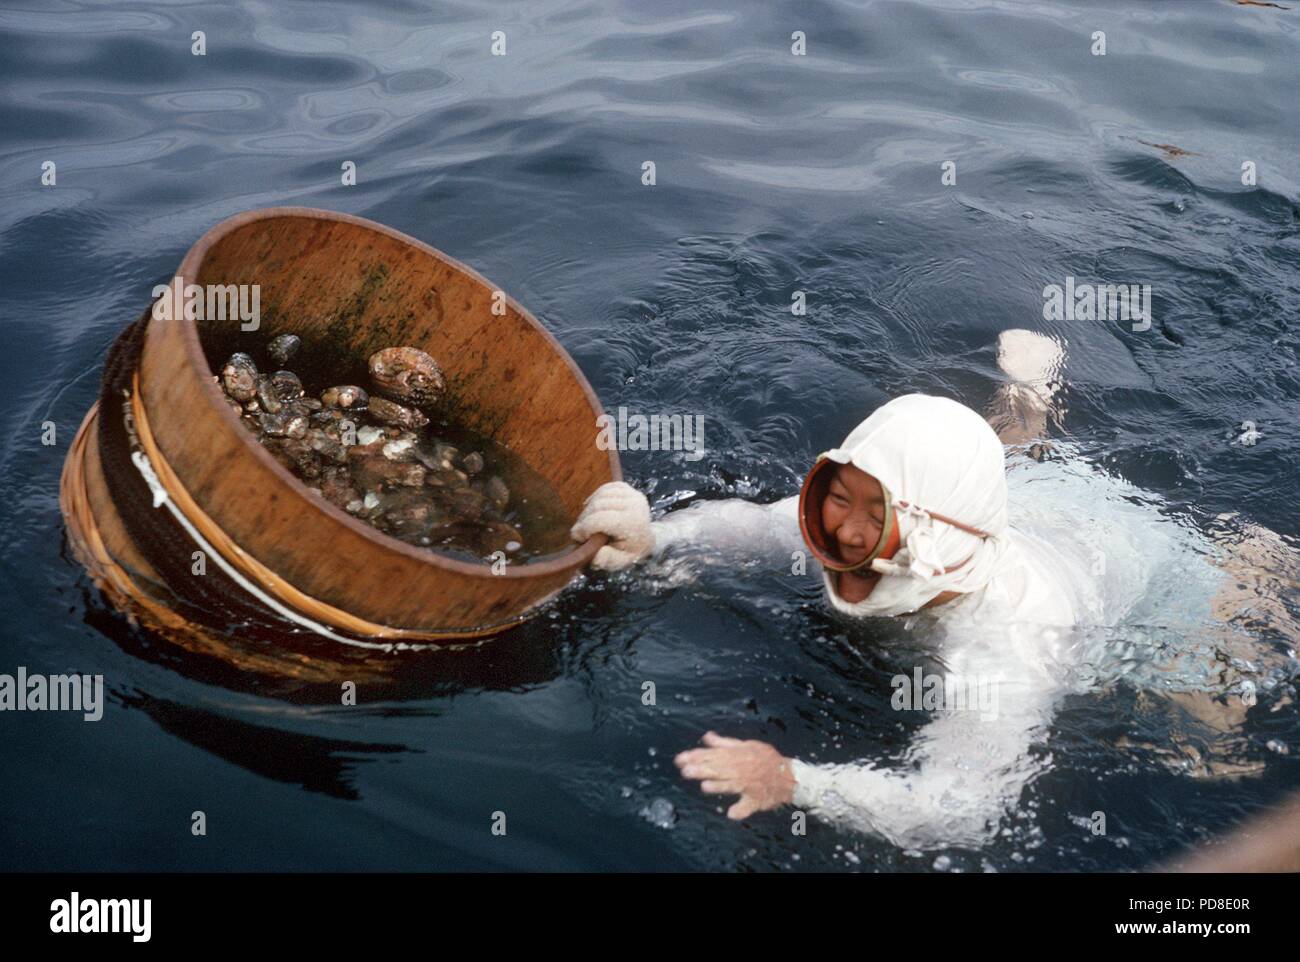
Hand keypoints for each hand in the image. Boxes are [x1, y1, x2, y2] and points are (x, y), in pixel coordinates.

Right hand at [570, 481, 653, 570]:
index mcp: (633, 523)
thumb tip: (593, 553)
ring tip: (587, 521)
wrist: (647, 538)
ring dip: (589, 508)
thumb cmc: (630, 550)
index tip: (577, 537)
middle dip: (584, 519)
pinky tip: (593, 508)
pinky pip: (606, 488)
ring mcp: (632, 494)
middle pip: (598, 505)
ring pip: (600, 495)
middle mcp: (635, 505)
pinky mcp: (628, 488)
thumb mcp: (620, 561)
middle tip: (581, 531)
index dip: (584, 528)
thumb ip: (606, 559)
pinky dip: (596, 496)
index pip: (600, 519)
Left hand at [675, 731, 794, 819]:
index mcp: (737, 755)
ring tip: (703, 785)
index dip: (696, 756)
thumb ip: (725, 743)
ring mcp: (748, 784)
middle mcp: (740, 768)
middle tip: (685, 770)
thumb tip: (707, 737)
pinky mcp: (755, 799)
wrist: (789, 776)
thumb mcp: (746, 746)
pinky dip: (740, 810)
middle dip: (702, 769)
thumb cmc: (766, 759)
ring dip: (718, 785)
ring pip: (731, 784)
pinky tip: (730, 813)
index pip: (712, 754)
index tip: (680, 758)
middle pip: (718, 768)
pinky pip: (748, 806)